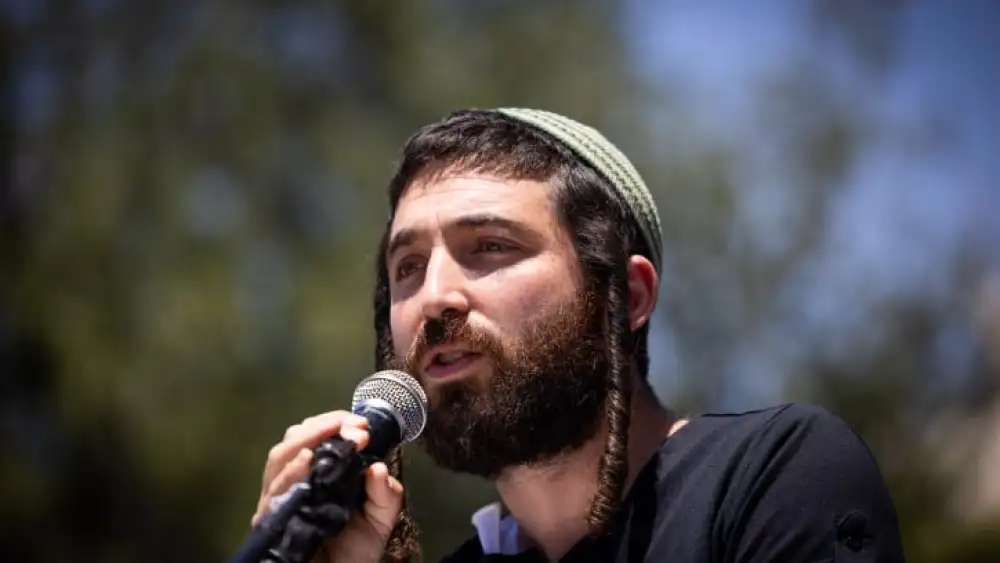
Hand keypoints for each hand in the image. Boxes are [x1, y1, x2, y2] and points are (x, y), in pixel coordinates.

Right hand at [252, 411, 404, 562]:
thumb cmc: (356, 548)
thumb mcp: (381, 516)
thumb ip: (385, 492)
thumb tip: (378, 468)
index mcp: (319, 471)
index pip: (316, 435)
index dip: (336, 423)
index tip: (362, 425)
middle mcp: (296, 481)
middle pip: (294, 440)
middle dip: (322, 427)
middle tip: (351, 427)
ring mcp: (281, 499)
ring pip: (279, 459)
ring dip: (306, 440)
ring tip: (329, 433)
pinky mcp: (271, 521)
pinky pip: (274, 493)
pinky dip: (289, 473)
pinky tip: (306, 461)